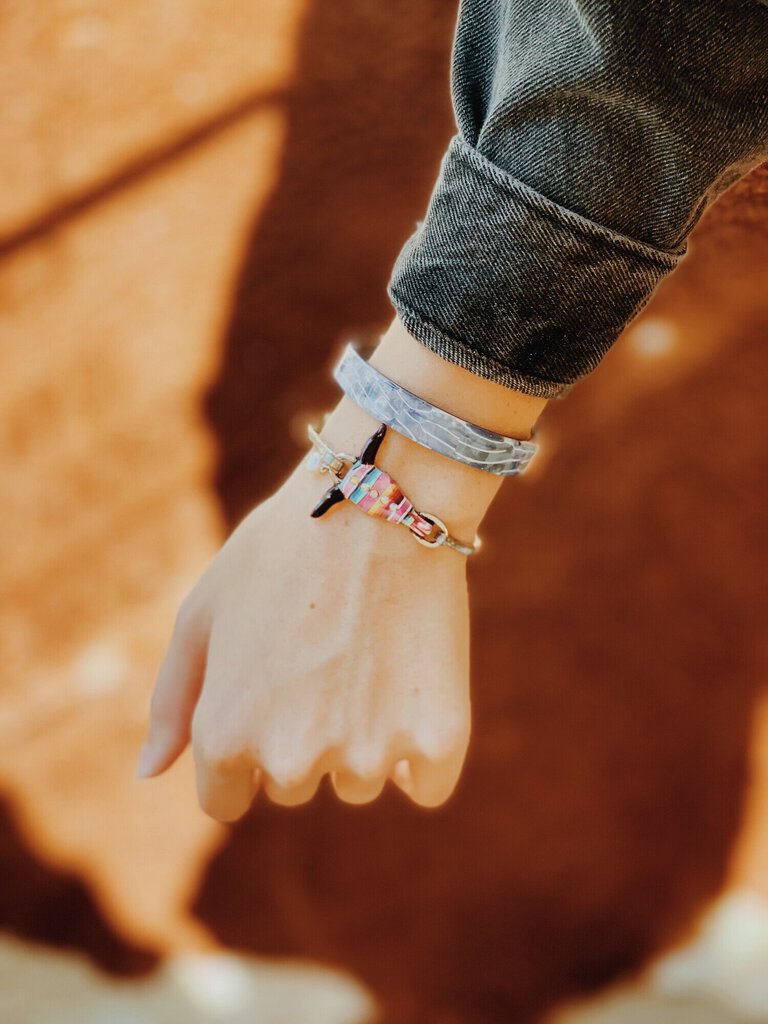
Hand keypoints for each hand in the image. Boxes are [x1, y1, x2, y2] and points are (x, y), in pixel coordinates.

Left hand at [137, 457, 471, 820]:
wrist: (380, 501)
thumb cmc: (282, 550)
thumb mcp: (203, 612)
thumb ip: (172, 702)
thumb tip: (146, 772)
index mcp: (224, 734)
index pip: (225, 800)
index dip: (246, 747)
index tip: (272, 696)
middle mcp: (291, 761)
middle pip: (293, 786)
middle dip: (303, 734)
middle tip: (323, 653)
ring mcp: (368, 756)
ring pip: (360, 780)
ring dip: (364, 736)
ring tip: (370, 652)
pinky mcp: (438, 742)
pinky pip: (425, 785)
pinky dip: (424, 750)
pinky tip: (415, 684)